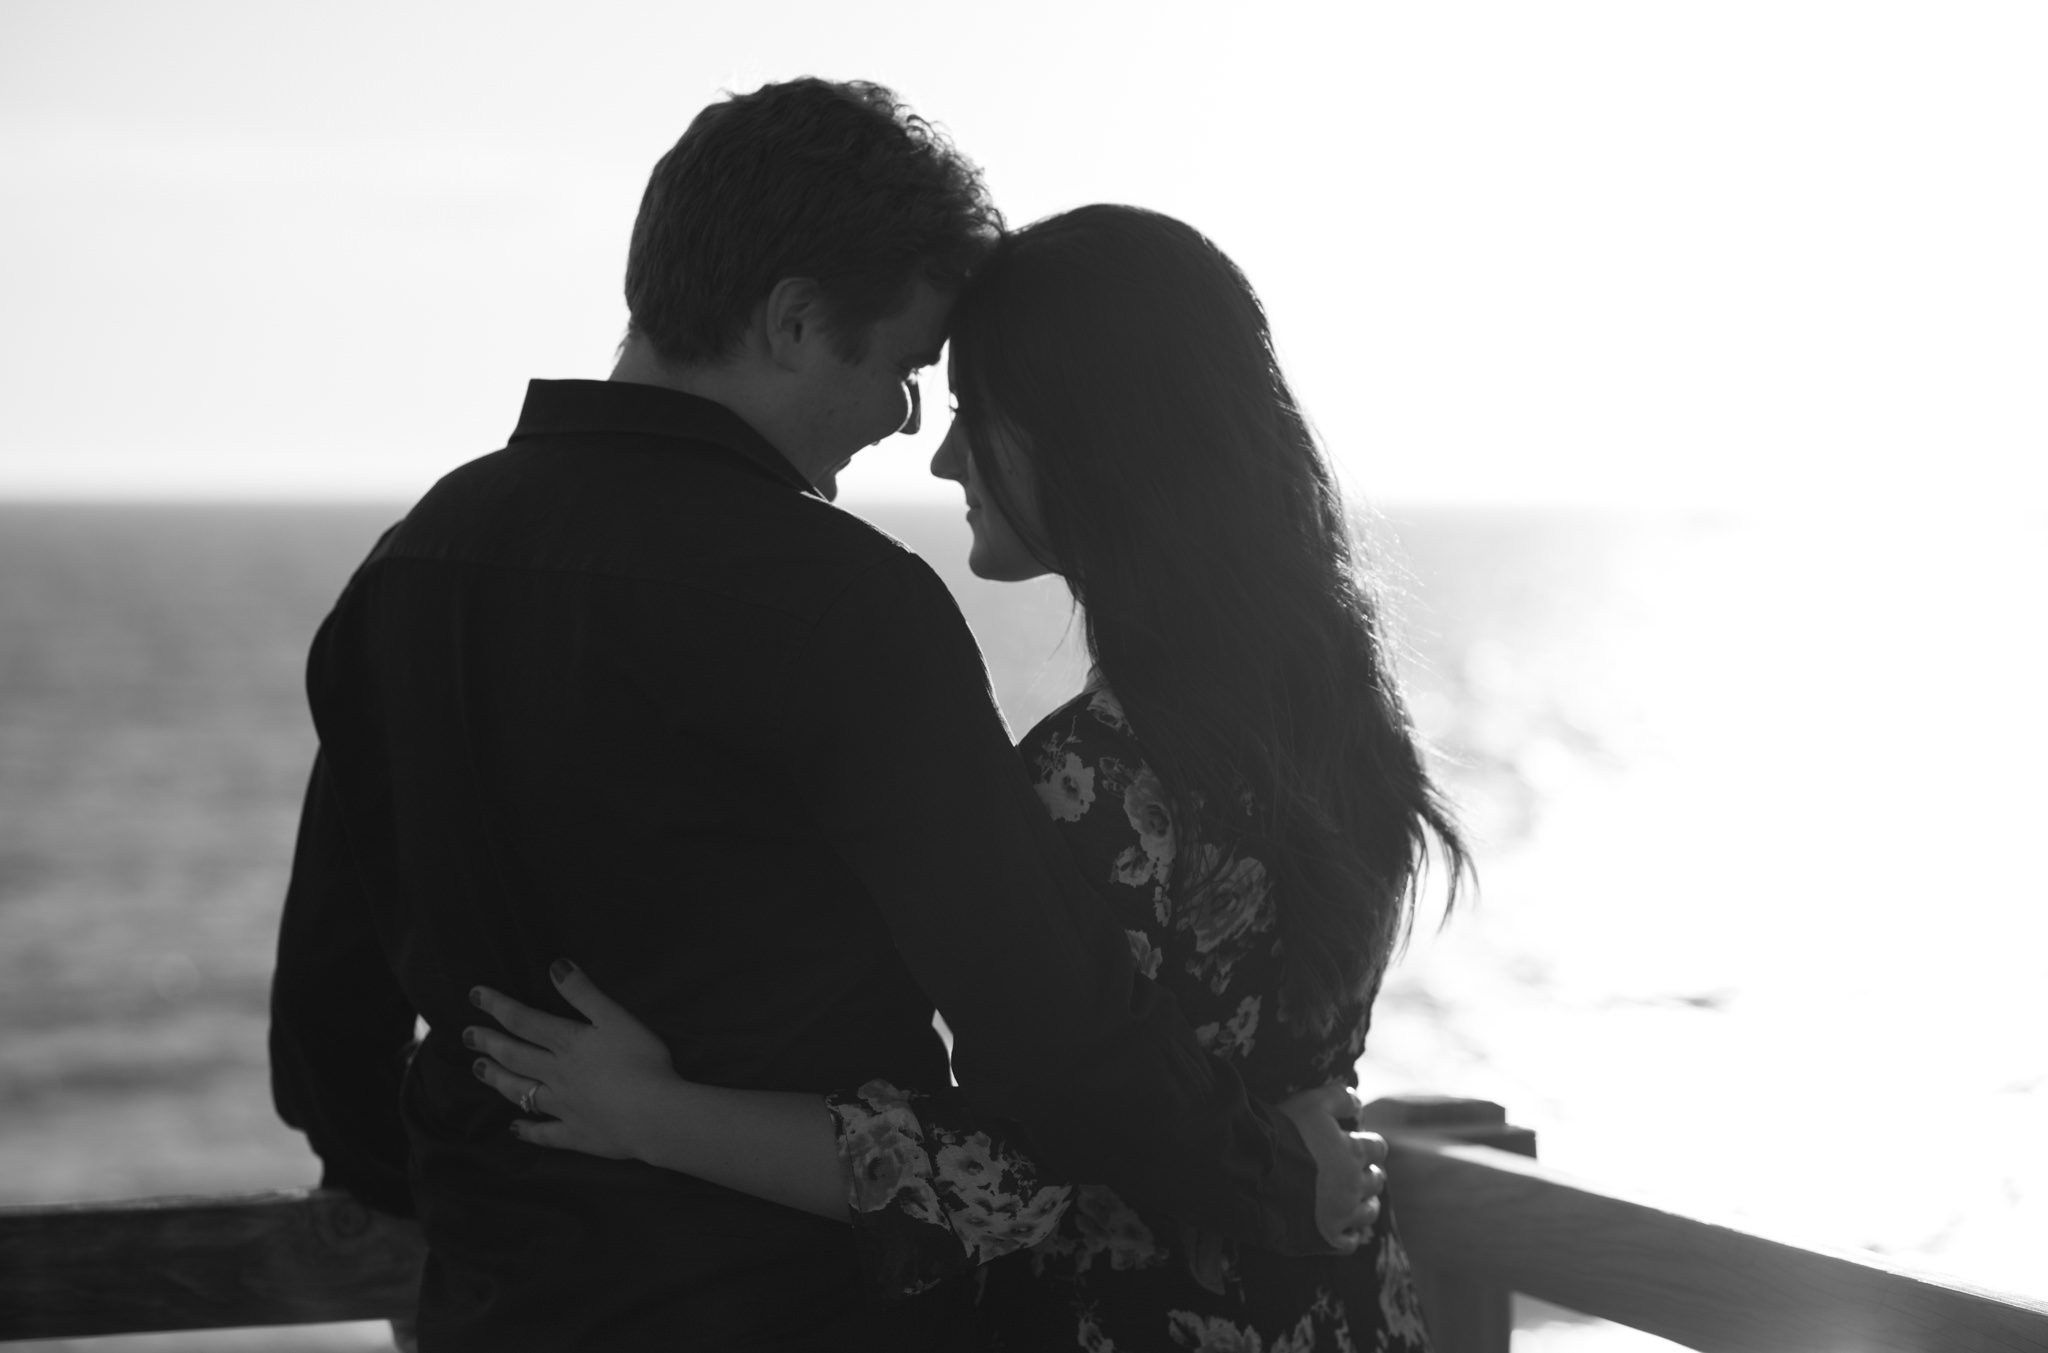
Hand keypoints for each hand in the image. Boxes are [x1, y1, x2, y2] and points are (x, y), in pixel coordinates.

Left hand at [465, 961, 677, 1160]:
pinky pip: (545, 1133)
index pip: (524, 1021)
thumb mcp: (616, 1018)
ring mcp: (564, 1107)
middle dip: (490, 1043)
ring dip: (499, 1080)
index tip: (475, 995)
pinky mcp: (576, 1134)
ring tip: (480, 1070)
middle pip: (516, 1056)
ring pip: (522, 1092)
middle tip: (466, 1036)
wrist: (653, 1115)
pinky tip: (514, 1128)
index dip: (498, 1006)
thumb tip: (555, 966)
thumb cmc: (641, 1062)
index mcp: (567, 1043)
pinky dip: (528, 1130)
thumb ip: (585, 993)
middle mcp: (557, 1074)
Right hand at [1276, 1082, 1386, 1253]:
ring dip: (1365, 1205)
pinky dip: (1348, 1236)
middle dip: (1369, 1175)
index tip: (1361, 1146)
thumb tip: (1358, 1102)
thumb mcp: (1311, 1102)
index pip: (1378, 1148)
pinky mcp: (1326, 1238)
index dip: (1370, 1146)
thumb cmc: (1284, 1134)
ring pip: (1369, 1212)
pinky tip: (1339, 1228)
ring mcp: (1342, 1214)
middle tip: (1354, 1173)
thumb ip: (1338, 1098)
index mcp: (1353, 1152)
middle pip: (1376, 1180)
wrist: (1256, 1174)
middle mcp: (1354, 1184)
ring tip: (1353, 1201)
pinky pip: (1349, 1243)